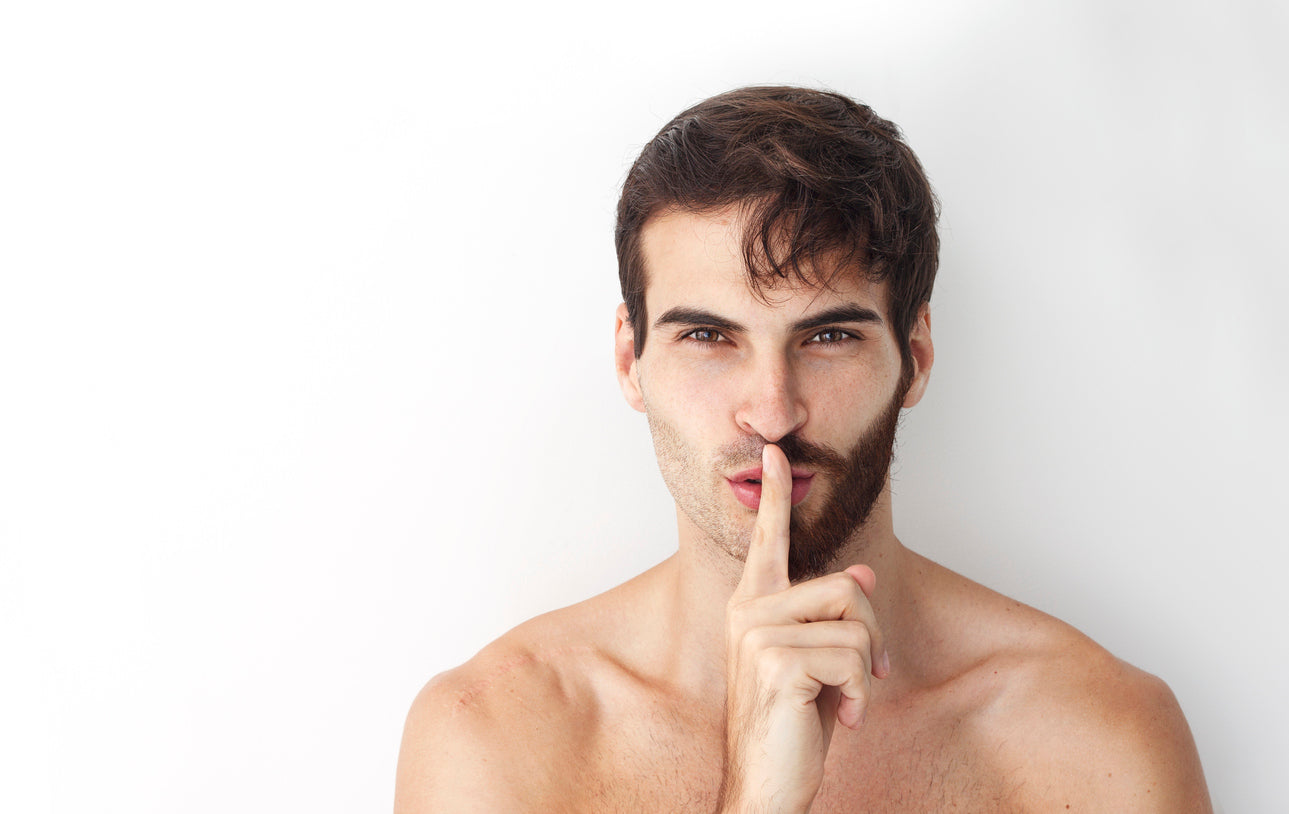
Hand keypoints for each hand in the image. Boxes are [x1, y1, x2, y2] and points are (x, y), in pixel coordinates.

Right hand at [716, 443, 888, 813]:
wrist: (766, 784)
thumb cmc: (790, 724)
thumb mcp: (819, 664)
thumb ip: (830, 617)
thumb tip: (860, 571)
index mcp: (752, 605)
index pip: (767, 539)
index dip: (773, 495)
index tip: (775, 453)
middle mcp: (748, 610)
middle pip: (846, 587)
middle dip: (873, 634)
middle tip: (866, 676)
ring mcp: (757, 633)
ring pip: (855, 622)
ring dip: (867, 669)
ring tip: (846, 701)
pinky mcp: (776, 659)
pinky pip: (852, 656)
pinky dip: (860, 693)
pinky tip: (843, 717)